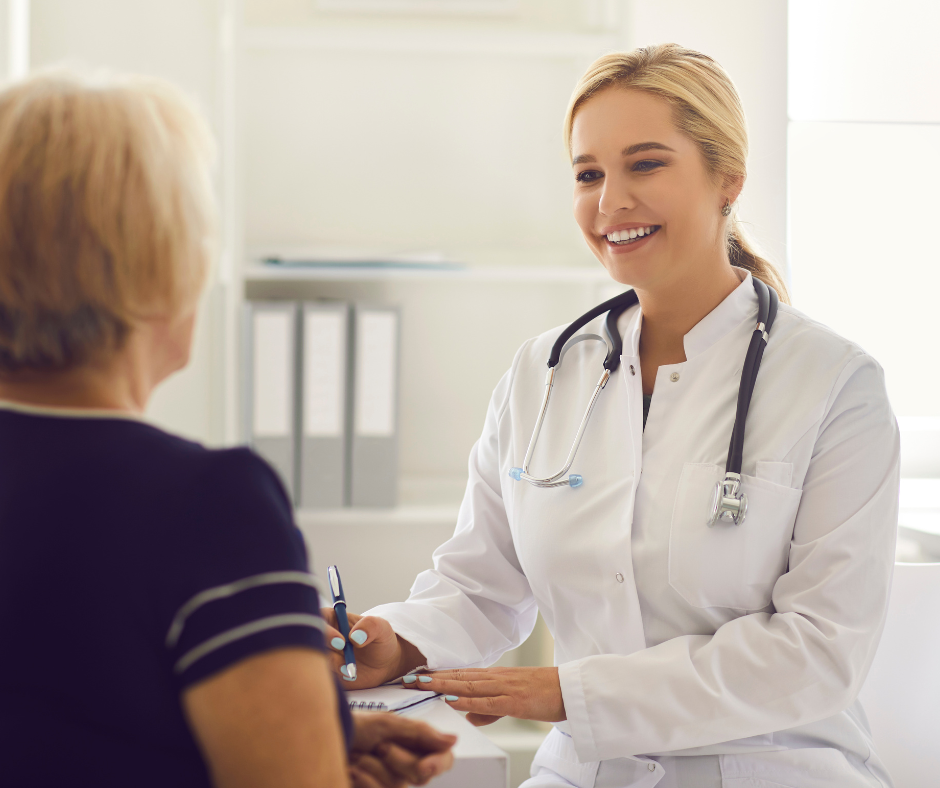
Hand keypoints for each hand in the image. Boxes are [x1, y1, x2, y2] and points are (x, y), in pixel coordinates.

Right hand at [321, 609, 424, 687]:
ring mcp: (325, 656)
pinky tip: (349, 676)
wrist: (385, 664)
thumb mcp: (381, 628)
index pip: (318, 618)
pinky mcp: (328, 673)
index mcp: (334, 620)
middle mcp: (325, 638)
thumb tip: (355, 637)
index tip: (341, 641)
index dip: (324, 628)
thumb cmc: (381, 640)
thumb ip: (370, 626)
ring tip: (351, 669)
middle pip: (310, 639)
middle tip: (343, 652)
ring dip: (332, 665)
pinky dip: (334, 678)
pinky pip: (321, 677)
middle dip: (325, 648)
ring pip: (315, 660)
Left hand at [348, 712, 455, 786]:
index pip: (443, 758)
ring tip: (357, 755)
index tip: (424, 766)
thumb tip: (454, 740)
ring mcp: (389, 780)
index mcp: (415, 743)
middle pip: (421, 775)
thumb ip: (421, 733)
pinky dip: (364, 781)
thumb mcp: (388, 724)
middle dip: (398, 760)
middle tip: (380, 746)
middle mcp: (406, 764)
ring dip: (374, 768)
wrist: (321, 737)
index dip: (438, 763)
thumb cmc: (355, 726)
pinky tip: (351, 770)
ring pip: (398, 786)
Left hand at [403, 667, 565, 726]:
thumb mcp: (514, 701)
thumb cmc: (546, 694)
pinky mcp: (514, 700)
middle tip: (408, 678)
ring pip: (467, 685)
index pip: (461, 675)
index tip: (417, 676)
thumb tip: (468, 716)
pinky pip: (486, 701)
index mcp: (495, 677)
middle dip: (432, 678)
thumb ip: (490, 709)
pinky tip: (451, 700)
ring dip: (442, 684)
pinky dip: (466, 700)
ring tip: (421, 684)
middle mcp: (496, 678)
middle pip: (458, 676)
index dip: (438, 675)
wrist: (572, 689)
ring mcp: (504, 687)